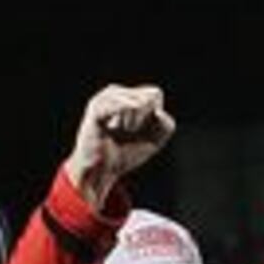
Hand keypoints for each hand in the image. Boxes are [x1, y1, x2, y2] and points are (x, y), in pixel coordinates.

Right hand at [67, 84, 173, 198]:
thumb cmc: (125, 154)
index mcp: (128, 95)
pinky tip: (116, 129)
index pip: (156, 93)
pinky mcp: (96, 108)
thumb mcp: (155, 141)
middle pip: (148, 96)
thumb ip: (167, 125)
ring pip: (138, 102)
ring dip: (135, 122)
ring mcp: (104, 98)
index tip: (141, 129)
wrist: (101, 172)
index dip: (155, 114)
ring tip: (122, 131)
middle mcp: (115, 92)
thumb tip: (159, 112)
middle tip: (128, 132)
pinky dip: (127, 121)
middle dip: (145, 118)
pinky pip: (123, 105)